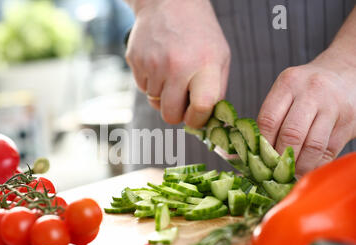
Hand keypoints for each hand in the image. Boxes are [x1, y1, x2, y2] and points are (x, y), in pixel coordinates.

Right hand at [125, 0, 229, 126]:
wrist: (169, 2)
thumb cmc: (199, 34)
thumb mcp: (219, 57)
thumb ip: (216, 90)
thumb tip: (206, 122)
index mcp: (205, 64)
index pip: (202, 107)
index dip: (198, 120)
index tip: (196, 117)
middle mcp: (177, 65)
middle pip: (170, 114)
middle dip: (176, 114)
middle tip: (181, 101)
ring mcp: (153, 63)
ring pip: (155, 102)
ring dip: (163, 95)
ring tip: (171, 72)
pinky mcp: (135, 61)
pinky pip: (143, 88)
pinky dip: (151, 82)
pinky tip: (159, 63)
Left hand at [257, 47, 355, 175]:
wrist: (348, 74)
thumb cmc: (308, 89)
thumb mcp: (287, 92)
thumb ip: (269, 119)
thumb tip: (245, 154)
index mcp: (288, 83)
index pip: (268, 120)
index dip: (261, 145)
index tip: (257, 161)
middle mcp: (311, 92)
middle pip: (290, 135)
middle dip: (280, 159)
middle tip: (273, 173)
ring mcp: (333, 107)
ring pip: (312, 146)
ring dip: (299, 166)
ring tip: (289, 175)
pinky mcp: (349, 122)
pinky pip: (329, 151)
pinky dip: (315, 165)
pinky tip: (306, 170)